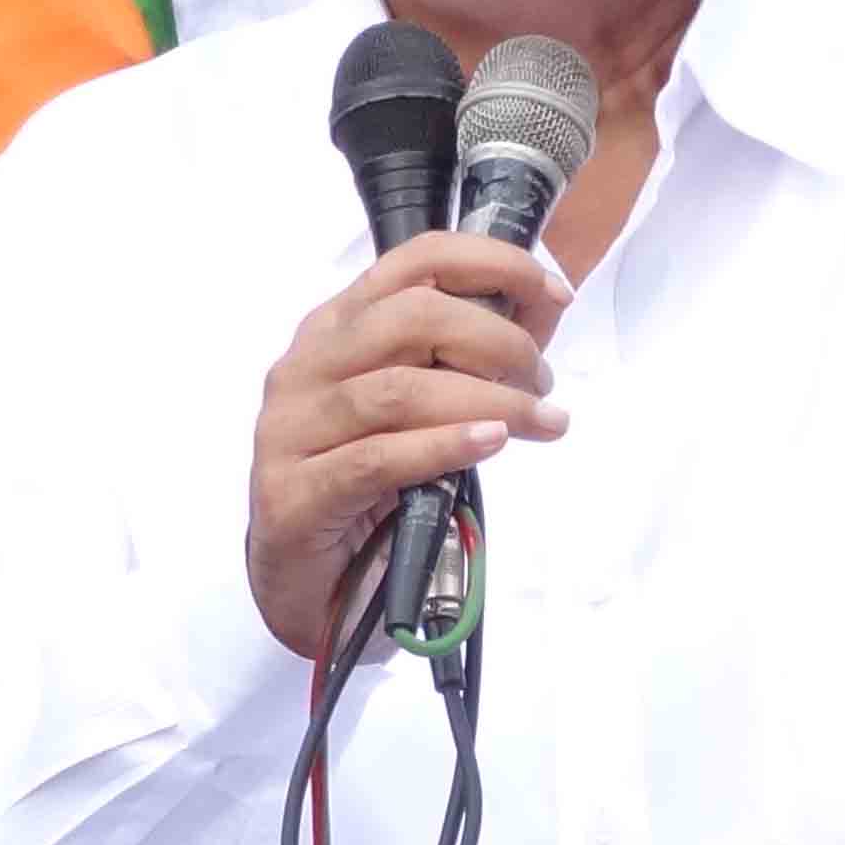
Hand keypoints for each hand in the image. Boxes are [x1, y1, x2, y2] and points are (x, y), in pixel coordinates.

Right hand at [243, 228, 571, 659]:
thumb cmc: (374, 482)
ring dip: (488, 399)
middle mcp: (305, 364)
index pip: (413, 260)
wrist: (311, 584)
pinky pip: (377, 457)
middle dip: (497, 340)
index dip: (492, 264)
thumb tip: (550, 301)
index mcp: (336, 326)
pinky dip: (443, 445)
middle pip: (410, 318)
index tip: (555, 293)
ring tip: (540, 420)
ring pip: (400, 390)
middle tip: (543, 381)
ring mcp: (290, 428)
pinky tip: (490, 443)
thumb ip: (479, 352)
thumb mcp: (428, 404)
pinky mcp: (292, 493)